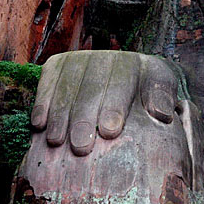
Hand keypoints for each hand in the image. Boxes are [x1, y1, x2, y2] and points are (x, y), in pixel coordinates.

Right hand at [31, 50, 178, 155]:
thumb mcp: (161, 91)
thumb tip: (161, 112)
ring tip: (57, 141)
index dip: (114, 107)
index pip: (122, 83)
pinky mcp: (58, 63)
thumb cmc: (145, 93)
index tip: (110, 132)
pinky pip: (47, 81)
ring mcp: (80, 58)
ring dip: (60, 115)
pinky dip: (42, 103)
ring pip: (67, 87)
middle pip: (91, 88)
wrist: (127, 78)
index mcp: (136, 63)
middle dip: (85, 118)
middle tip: (81, 147)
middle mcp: (107, 56)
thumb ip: (163, 98)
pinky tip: (39, 124)